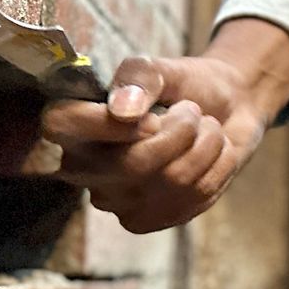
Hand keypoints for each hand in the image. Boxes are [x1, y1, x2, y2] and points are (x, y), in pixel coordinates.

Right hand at [41, 20, 288, 233]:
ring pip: (175, 180)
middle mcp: (81, 167)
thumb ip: (140, 77)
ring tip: (205, 129)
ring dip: (207, 144)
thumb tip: (122, 110)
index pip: (62, 125)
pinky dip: (218, 167)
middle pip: (135, 163)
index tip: (152, 116)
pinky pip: (197, 197)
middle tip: (192, 111)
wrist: (226, 108)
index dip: (110, 123)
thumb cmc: (183, 85)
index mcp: (71, 124)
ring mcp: (112, 200)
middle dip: (183, 130)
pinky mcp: (145, 220)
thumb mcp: (162, 68)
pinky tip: (209, 156)